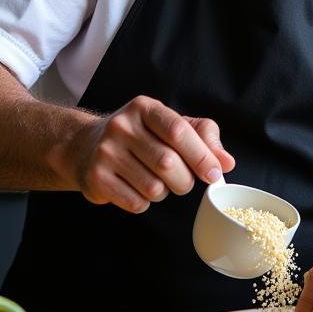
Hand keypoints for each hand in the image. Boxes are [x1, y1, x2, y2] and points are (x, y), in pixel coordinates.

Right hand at [66, 96, 234, 213]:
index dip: (201, 155)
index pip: (179, 131)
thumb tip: (227, 163)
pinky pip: (136, 203)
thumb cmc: (140, 136)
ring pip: (153, 187)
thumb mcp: (170, 126)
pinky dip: (145, 203)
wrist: (86, 146)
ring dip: (164, 193)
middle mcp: (122, 126)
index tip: (215, 174)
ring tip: (156, 182)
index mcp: (145, 108)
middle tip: (183, 181)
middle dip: (185, 180)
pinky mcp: (96, 178)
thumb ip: (203, 137)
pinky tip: (137, 189)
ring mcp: (106, 152)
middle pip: (168, 163)